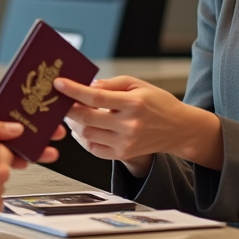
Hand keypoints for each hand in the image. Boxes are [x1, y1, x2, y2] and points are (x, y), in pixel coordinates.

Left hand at [0, 110, 66, 167]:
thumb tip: (14, 127)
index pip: (9, 119)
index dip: (30, 118)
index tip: (47, 118)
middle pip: (17, 136)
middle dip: (39, 135)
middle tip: (58, 135)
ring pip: (13, 153)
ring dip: (34, 152)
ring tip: (50, 152)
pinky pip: (1, 170)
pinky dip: (16, 167)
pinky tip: (29, 165)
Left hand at [55, 75, 224, 172]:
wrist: (178, 129)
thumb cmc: (158, 103)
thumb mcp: (138, 84)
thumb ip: (111, 83)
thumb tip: (88, 86)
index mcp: (134, 103)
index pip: (96, 98)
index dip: (74, 91)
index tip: (59, 84)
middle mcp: (129, 125)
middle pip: (87, 118)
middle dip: (68, 108)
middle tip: (62, 100)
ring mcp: (126, 143)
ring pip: (87, 135)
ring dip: (75, 123)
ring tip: (74, 113)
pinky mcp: (123, 155)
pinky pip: (94, 148)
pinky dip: (83, 138)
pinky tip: (84, 127)